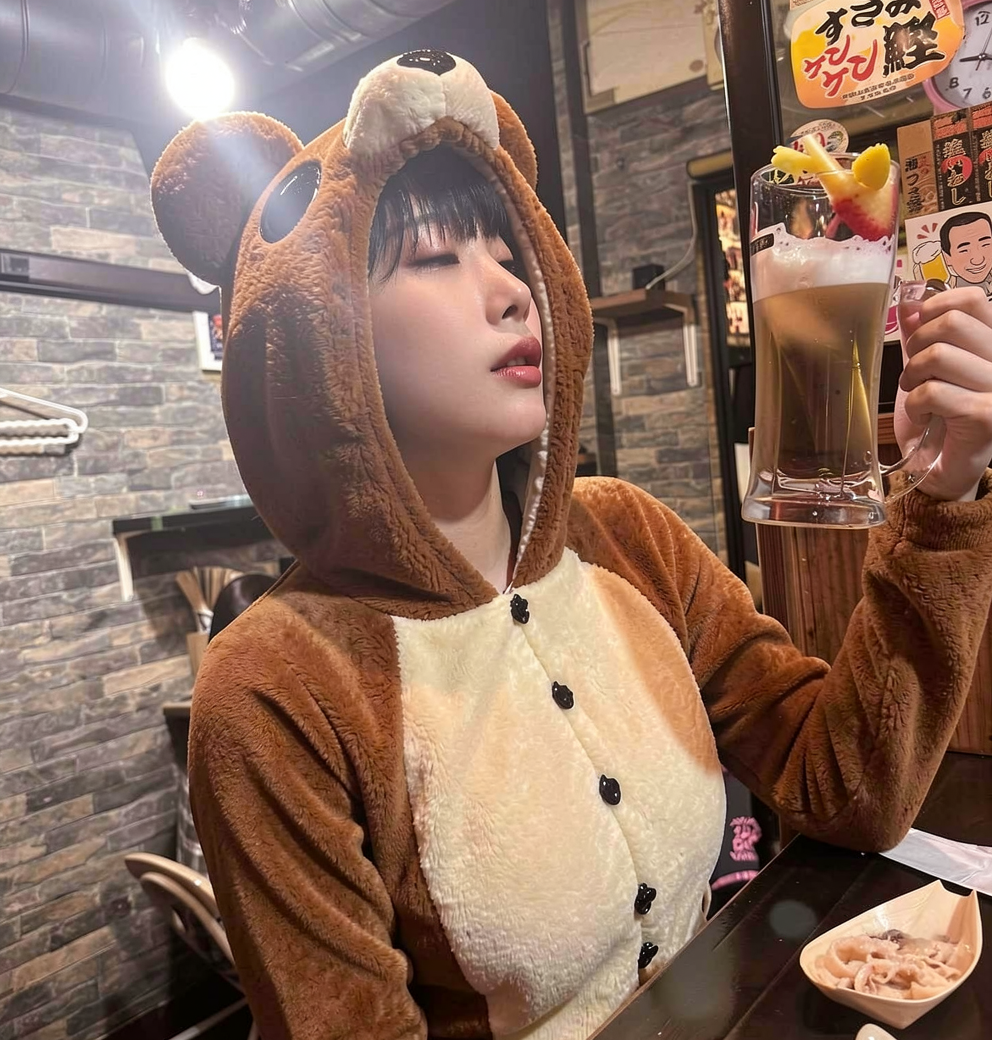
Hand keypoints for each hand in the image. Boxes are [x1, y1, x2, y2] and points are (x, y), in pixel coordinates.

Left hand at [896, 286, 991, 501]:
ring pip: (939, 355)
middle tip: (914, 372)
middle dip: (917, 345)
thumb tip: (910, 303)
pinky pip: (933, 392)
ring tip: (916, 395)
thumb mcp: (928, 370)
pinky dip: (914, 404)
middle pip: (951, 323)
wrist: (946, 469)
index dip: (935, 308)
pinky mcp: (985, 415)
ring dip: (912, 376)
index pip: (972, 300)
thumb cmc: (939, 417)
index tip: (919, 331)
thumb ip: (923, 336)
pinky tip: (921, 417)